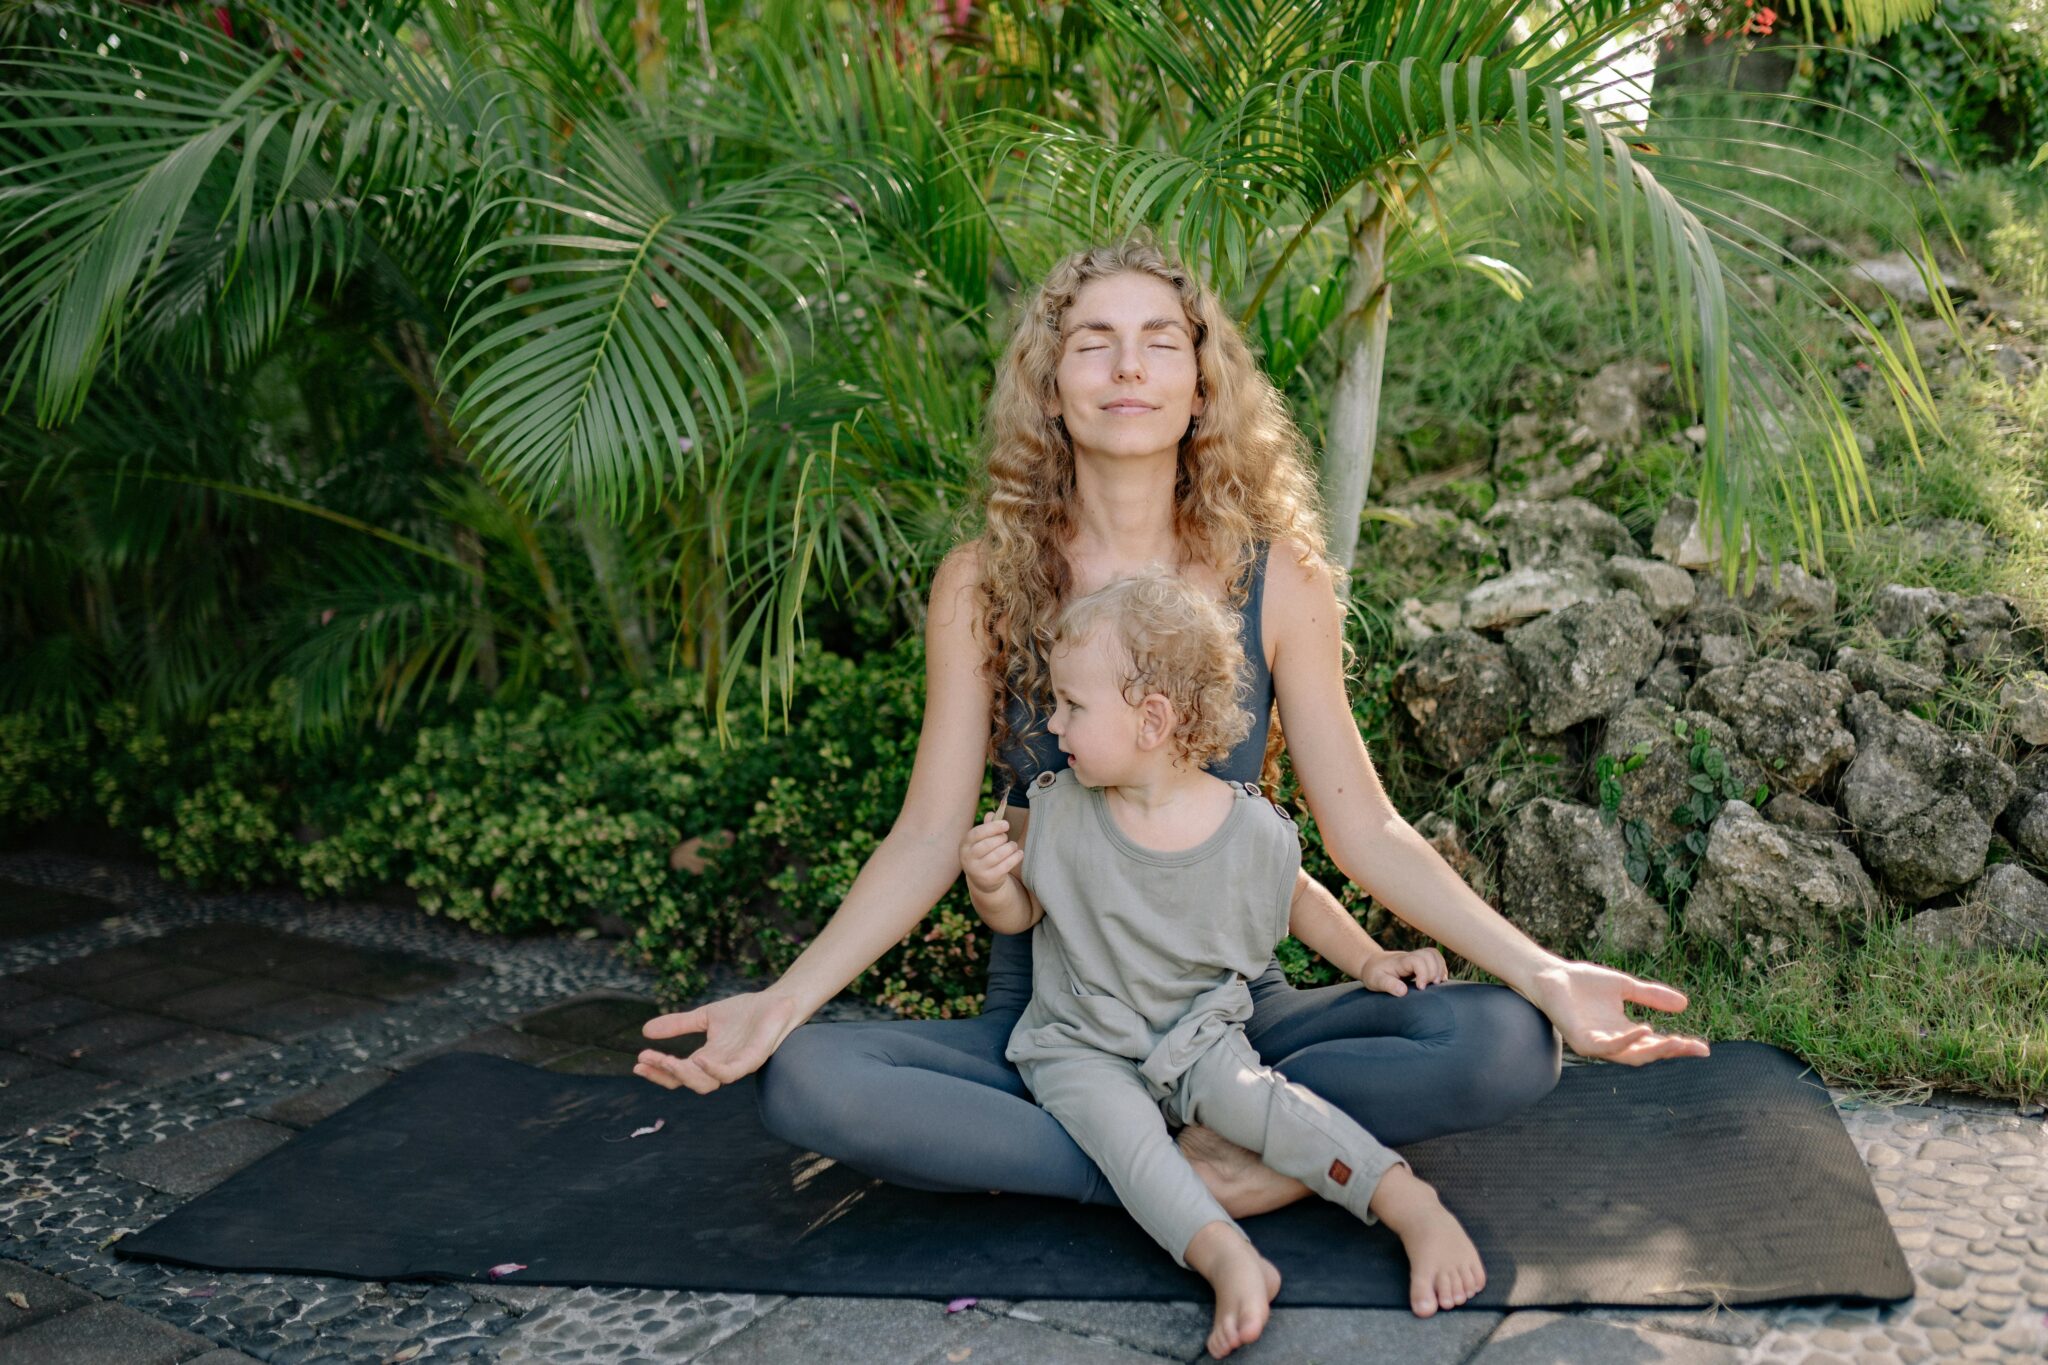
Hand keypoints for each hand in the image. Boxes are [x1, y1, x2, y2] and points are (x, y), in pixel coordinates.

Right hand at [633, 990, 798, 1094]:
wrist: (777, 1001)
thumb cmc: (746, 1012)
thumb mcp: (705, 1016)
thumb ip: (678, 1024)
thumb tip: (644, 1031)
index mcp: (707, 1058)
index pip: (678, 1074)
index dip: (658, 1071)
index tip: (638, 1061)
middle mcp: (719, 1067)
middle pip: (687, 1082)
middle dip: (664, 1073)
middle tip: (644, 1060)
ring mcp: (736, 1066)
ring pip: (706, 1084)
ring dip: (683, 1074)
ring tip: (666, 1061)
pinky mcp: (752, 1061)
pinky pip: (731, 1074)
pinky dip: (714, 1070)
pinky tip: (699, 1059)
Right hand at [959, 809, 1022, 896]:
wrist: (983, 881)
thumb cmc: (984, 853)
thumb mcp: (982, 840)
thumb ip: (987, 827)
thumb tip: (992, 813)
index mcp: (965, 845)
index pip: (977, 833)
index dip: (993, 827)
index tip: (1006, 825)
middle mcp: (968, 858)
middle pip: (988, 844)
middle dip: (1002, 838)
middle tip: (1006, 838)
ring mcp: (978, 870)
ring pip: (998, 855)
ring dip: (1010, 847)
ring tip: (1013, 845)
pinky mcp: (990, 878)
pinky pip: (1006, 865)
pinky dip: (1016, 857)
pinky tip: (1019, 853)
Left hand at [1357, 946, 1446, 995]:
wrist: (1372, 964)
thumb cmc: (1374, 973)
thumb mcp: (1376, 981)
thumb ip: (1389, 985)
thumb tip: (1403, 991)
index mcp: (1400, 961)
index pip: (1418, 960)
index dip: (1423, 973)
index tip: (1420, 988)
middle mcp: (1410, 957)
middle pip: (1430, 955)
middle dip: (1435, 971)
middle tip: (1430, 987)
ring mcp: (1416, 958)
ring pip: (1434, 955)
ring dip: (1440, 968)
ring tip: (1437, 984)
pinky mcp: (1420, 962)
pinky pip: (1436, 959)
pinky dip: (1441, 968)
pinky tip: (1438, 981)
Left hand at [1527, 958, 1711, 1065]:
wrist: (1551, 975)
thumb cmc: (1583, 982)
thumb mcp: (1625, 987)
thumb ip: (1651, 996)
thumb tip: (1685, 1004)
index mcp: (1624, 1031)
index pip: (1656, 1044)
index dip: (1678, 1047)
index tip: (1702, 1048)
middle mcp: (1613, 1042)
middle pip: (1648, 1054)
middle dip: (1672, 1052)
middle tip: (1696, 1048)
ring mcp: (1597, 1045)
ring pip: (1631, 1056)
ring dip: (1655, 1050)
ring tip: (1678, 1041)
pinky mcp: (1582, 1042)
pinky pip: (1607, 1047)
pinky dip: (1626, 1041)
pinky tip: (1644, 1030)